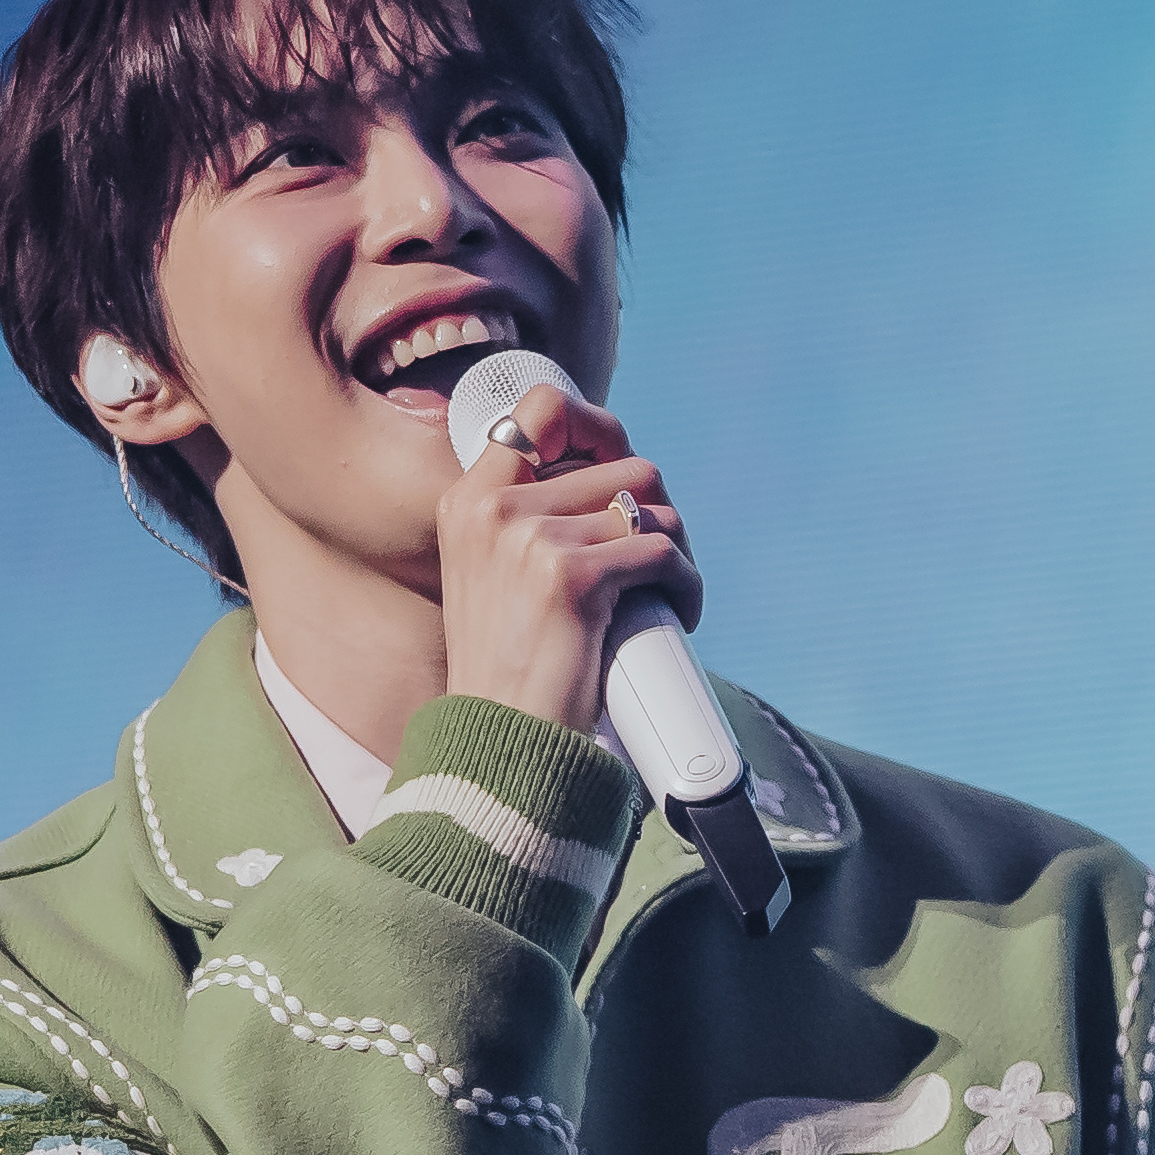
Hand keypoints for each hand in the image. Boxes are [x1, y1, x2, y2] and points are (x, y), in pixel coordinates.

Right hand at [431, 381, 702, 734]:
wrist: (503, 745)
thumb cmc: (514, 671)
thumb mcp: (497, 577)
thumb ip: (534, 521)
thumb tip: (624, 482)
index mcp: (469, 500)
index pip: (544, 409)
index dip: (599, 429)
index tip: (625, 482)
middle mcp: (492, 507)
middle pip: (624, 464)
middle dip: (658, 512)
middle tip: (660, 565)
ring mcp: (528, 538)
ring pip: (652, 505)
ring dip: (677, 549)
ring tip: (666, 593)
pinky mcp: (571, 576)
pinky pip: (662, 551)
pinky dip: (685, 586)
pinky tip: (677, 613)